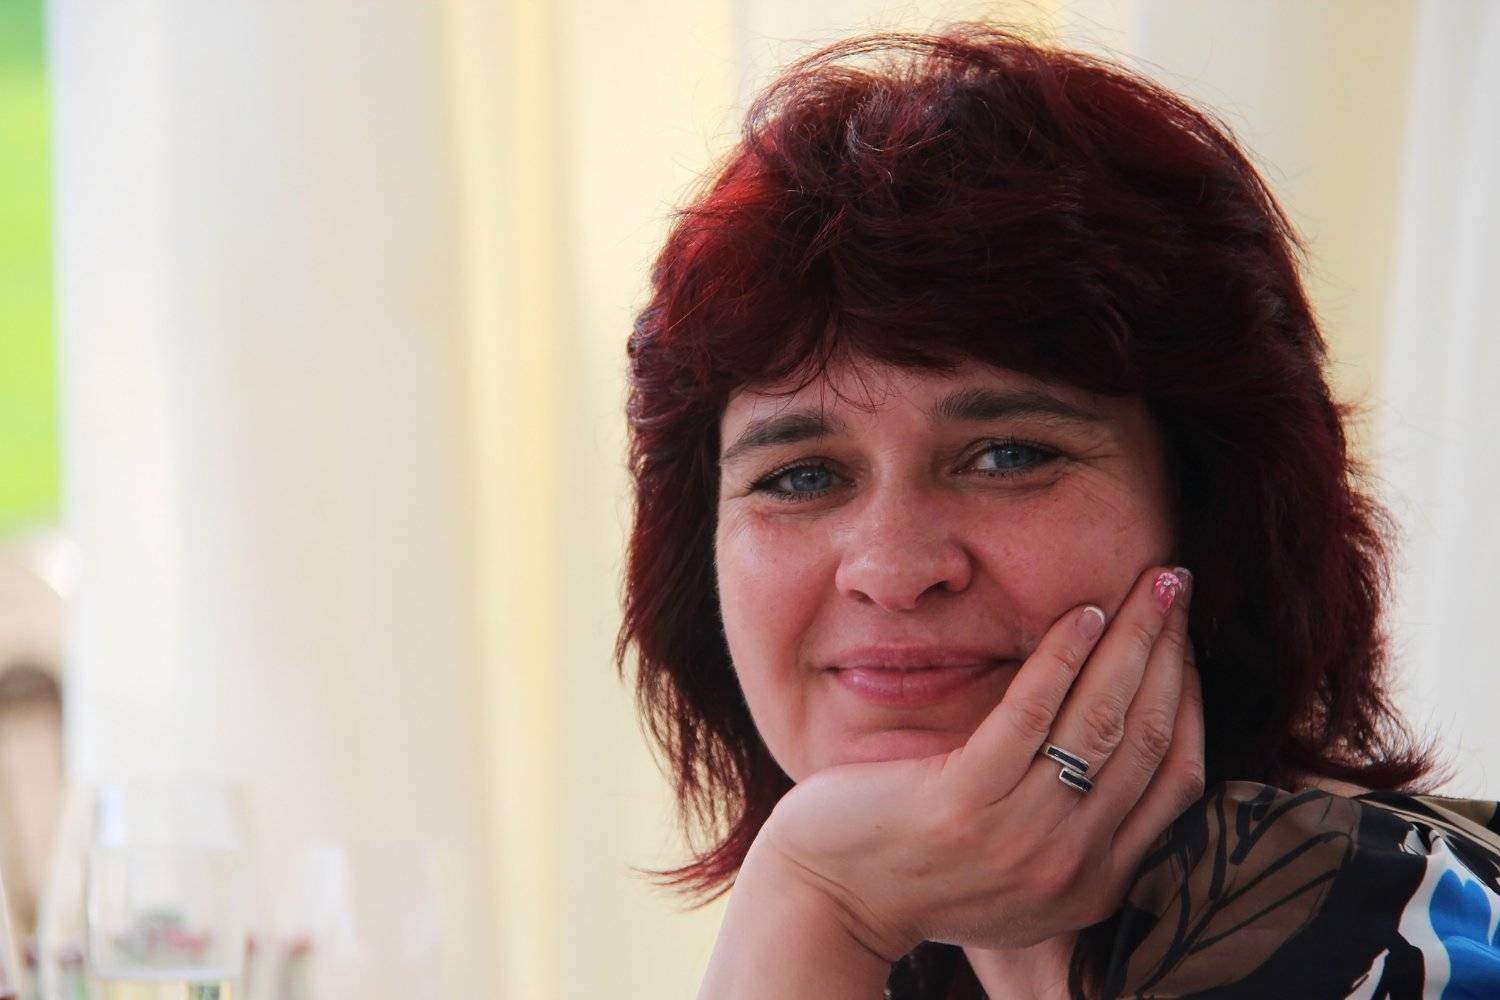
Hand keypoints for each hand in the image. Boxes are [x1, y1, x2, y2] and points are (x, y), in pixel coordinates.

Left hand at [756, 564, 1203, 961]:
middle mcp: (1070, 866)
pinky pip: (1030, 714)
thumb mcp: (1017, 863)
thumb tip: (1120, 740)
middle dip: (1169, 653)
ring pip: (1100, 722)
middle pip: (1148, 740)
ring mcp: (1019, 838)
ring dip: (1133, 642)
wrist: (830, 898)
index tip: (1186, 641)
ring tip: (1148, 586)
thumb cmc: (917, 862)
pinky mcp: (963, 802)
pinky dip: (1064, 659)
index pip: (1179, 780)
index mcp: (1096, 884)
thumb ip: (1073, 822)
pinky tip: (1083, 613)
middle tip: (1176, 588)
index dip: (1188, 700)